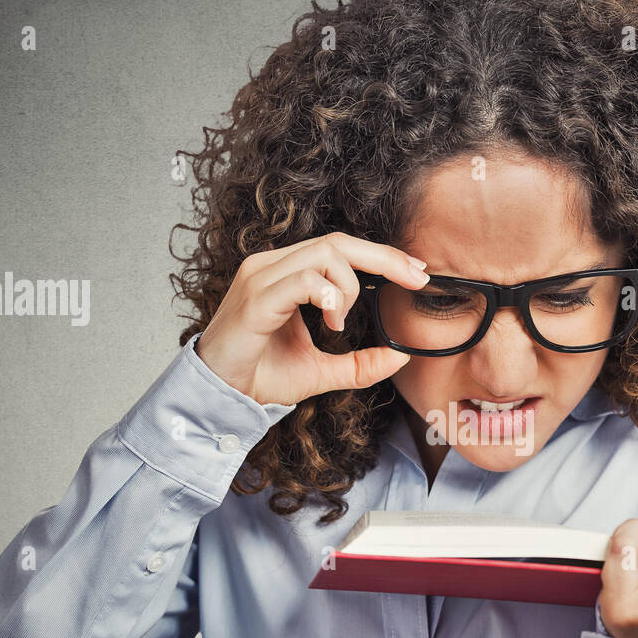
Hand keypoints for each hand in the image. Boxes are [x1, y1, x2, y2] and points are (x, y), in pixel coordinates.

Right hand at [194, 231, 430, 405]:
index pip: (340, 248)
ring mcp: (262, 277)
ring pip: (324, 254)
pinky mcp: (256, 299)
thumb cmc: (262, 376)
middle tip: (416, 279)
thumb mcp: (323, 371)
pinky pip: (302, 279)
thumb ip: (360, 364)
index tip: (417, 272)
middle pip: (339, 241)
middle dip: (385, 258)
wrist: (221, 396)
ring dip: (348, 287)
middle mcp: (273, 266)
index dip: (382, 255)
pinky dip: (327, 296)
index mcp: (287, 274)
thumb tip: (401, 357)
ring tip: (340, 322)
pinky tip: (331, 322)